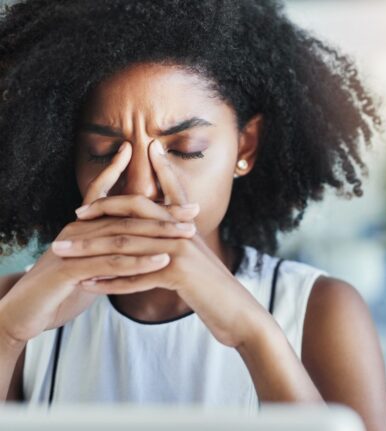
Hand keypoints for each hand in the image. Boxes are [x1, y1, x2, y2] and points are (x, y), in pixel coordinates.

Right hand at [0, 142, 196, 343]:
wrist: (26, 311)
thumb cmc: (62, 287)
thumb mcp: (93, 265)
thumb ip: (115, 253)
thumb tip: (142, 248)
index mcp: (87, 225)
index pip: (123, 204)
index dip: (154, 200)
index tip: (188, 202)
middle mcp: (80, 228)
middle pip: (128, 216)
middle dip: (164, 213)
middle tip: (194, 213)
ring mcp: (74, 246)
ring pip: (122, 235)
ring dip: (157, 233)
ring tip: (186, 233)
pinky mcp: (69, 268)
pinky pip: (110, 263)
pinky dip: (138, 261)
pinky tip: (162, 260)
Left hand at [53, 139, 271, 347]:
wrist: (240, 315)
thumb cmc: (216, 291)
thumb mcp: (199, 260)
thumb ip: (181, 244)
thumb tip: (161, 238)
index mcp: (188, 227)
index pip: (168, 191)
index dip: (154, 172)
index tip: (133, 155)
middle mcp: (183, 232)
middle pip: (135, 213)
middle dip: (101, 211)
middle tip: (73, 214)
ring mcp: (181, 251)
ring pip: (127, 244)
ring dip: (92, 249)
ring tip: (65, 251)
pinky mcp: (179, 273)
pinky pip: (136, 276)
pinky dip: (110, 281)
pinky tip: (88, 285)